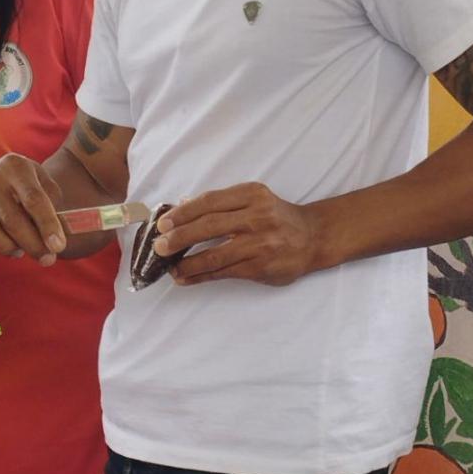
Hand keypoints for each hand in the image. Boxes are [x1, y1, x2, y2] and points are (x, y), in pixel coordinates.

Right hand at [0, 154, 66, 265]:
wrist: (4, 180)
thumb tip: (57, 239)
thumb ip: (55, 210)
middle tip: (47, 259)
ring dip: (7, 247)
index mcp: (15, 165)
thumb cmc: (29, 189)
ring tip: (19, 250)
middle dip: (32, 244)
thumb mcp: (47, 189)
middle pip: (12, 218)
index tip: (58, 247)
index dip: (47, 226)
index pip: (34, 200)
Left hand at [154, 182, 320, 286]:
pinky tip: (187, 278)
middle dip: (180, 237)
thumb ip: (222, 204)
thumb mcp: (254, 200)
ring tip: (170, 268)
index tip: (163, 223)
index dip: (183, 213)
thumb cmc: (276, 217)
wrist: (313, 237)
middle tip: (159, 246)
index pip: (210, 202)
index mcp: (252, 194)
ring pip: (216, 254)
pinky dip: (202, 276)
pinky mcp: (261, 266)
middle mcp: (258, 216)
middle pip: (210, 225)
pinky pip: (225, 272)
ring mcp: (261, 243)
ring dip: (188, 263)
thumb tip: (181, 207)